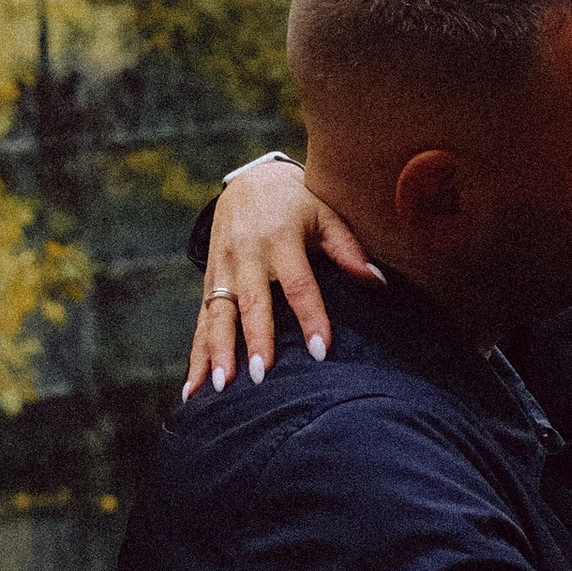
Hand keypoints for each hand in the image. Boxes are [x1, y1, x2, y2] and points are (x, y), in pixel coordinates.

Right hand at [185, 157, 382, 397]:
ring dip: (217, 353)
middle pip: (251, 304)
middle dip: (255, 340)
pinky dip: (196, 356)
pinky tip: (192, 389)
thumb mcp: (325, 214)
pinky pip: (201, 323)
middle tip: (260, 375)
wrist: (247, 181)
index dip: (311, 317)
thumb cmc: (296, 202)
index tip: (321, 351)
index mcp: (279, 239)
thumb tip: (379, 281)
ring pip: (217, 316)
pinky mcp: (208, 282)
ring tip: (221, 387)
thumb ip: (348, 249)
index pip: (298, 284)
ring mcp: (222, 270)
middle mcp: (246, 256)